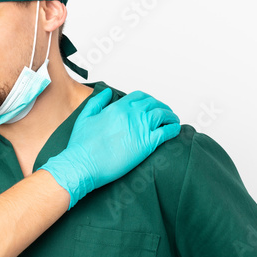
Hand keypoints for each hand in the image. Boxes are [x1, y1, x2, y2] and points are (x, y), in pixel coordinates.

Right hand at [38, 88, 179, 209]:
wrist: (82, 164)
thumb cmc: (82, 145)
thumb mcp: (85, 116)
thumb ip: (97, 102)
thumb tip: (107, 93)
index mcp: (118, 107)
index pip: (139, 96)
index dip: (148, 100)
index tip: (150, 105)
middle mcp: (132, 114)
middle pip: (154, 104)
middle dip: (161, 107)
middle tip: (164, 113)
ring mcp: (141, 128)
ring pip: (163, 115)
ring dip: (170, 116)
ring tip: (172, 120)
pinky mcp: (147, 144)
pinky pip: (166, 132)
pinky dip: (173, 129)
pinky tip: (175, 130)